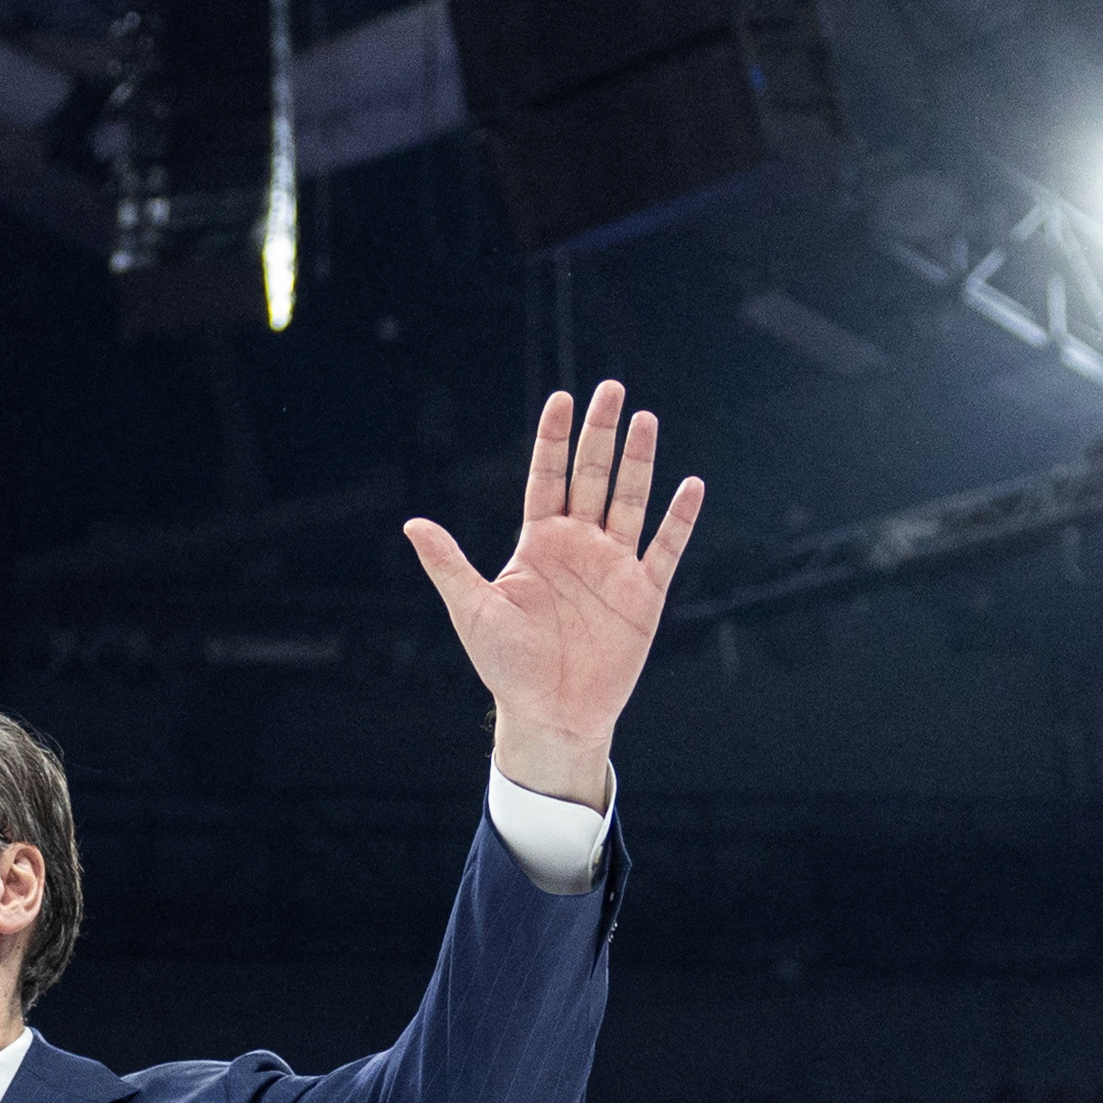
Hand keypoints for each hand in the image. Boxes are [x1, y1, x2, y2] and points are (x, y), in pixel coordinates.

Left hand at [402, 382, 701, 804]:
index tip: (561, 398)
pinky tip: (690, 486)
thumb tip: (412, 524)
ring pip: (630, 501)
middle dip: (601, 434)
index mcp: (538, 544)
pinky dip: (678, 519)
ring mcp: (613, 567)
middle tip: (611, 388)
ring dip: (639, 462)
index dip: (554, 440)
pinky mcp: (642, 594)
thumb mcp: (472, 611)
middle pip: (593, 477)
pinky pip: (664, 549)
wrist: (549, 714)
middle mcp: (578, 546)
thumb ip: (448, 564)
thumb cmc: (506, 666)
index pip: (548, 478)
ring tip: (646, 420)